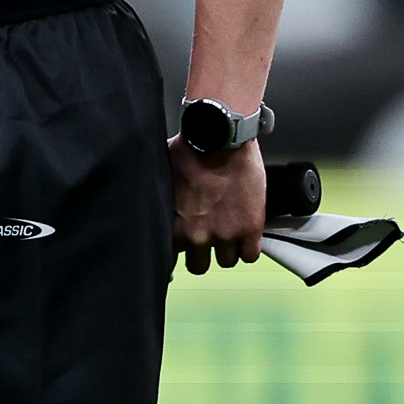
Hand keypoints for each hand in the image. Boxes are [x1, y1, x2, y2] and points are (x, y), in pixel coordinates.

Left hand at [169, 137, 265, 276]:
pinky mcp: (249, 229)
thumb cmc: (190, 151)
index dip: (176, 258)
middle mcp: (194, 237)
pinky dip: (249, 247)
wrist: (220, 138)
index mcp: (171, 227)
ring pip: (225, 261)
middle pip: (198, 266)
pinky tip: (246, 233)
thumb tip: (153, 210)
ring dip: (228, 248)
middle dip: (203, 253)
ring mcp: (223, 235)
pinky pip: (250, 255)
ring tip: (229, 229)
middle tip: (209, 235)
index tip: (181, 256)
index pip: (167, 262)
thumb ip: (162, 205)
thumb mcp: (163, 180)